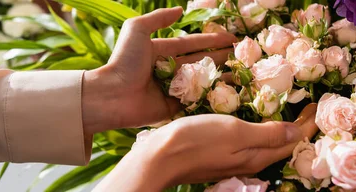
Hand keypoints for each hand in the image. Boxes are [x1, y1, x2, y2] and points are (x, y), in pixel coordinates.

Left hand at [82, 7, 237, 134]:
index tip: (232, 38)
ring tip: (242, 72)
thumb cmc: (123, 61)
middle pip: (201, 62)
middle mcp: (169, 70)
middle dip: (222, 57)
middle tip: (243, 55)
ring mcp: (173, 90)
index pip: (193, 44)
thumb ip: (158, 19)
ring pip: (202, 81)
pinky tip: (230, 93)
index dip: (212, 40)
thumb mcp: (136, 30)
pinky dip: (212, 97)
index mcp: (161, 52)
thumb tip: (180, 10)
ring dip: (221, 76)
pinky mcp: (173, 108)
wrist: (112, 96)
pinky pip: (196, 101)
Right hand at [93, 104, 319, 191]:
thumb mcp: (235, 132)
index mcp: (256, 156)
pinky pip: (248, 144)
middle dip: (297, 129)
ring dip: (278, 130)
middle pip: (280, 145)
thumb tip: (298, 131)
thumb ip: (267, 132)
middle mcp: (248, 162)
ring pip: (264, 145)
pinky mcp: (219, 157)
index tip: (317, 109)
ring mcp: (233, 161)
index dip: (307, 125)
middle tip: (307, 109)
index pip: (292, 141)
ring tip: (286, 113)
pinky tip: (253, 122)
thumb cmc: (196, 140)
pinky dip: (259, 131)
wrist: (159, 158)